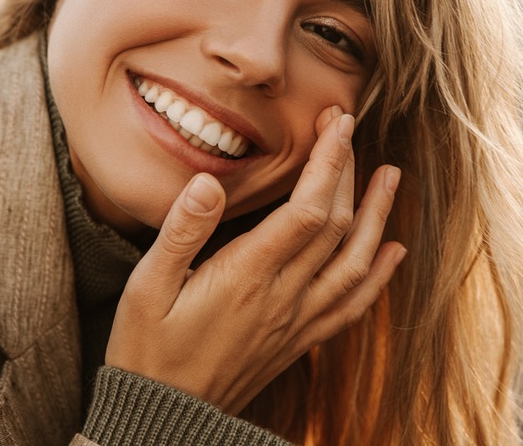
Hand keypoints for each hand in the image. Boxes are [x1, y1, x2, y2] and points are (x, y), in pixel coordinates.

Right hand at [105, 108, 405, 414]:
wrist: (166, 417)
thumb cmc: (149, 345)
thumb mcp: (148, 284)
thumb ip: (181, 231)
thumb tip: (209, 181)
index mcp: (247, 276)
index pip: (307, 210)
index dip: (328, 163)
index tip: (336, 123)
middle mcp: (282, 296)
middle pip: (336, 227)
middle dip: (349, 172)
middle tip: (351, 128)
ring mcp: (296, 320)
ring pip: (353, 263)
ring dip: (377, 218)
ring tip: (391, 178)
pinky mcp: (298, 339)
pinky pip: (350, 306)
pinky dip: (377, 277)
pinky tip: (391, 255)